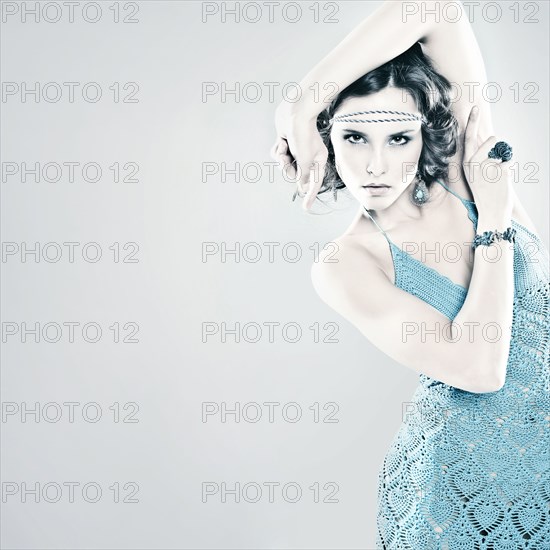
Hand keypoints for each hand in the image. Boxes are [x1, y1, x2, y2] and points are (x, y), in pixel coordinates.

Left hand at [270, 101, 327, 209]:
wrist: (294, 112)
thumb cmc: (302, 135)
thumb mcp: (304, 160)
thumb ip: (303, 176)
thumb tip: (302, 188)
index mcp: (318, 160)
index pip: (314, 182)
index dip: (310, 195)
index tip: (305, 208)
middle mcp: (309, 156)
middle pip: (295, 173)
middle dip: (287, 168)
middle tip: (285, 160)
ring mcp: (297, 149)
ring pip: (285, 164)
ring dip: (281, 158)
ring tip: (283, 147)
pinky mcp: (287, 142)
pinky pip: (279, 154)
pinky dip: (277, 150)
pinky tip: (281, 140)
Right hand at [462, 105, 513, 220]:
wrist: (491, 210)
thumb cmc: (485, 191)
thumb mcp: (476, 173)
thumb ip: (479, 155)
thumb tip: (488, 137)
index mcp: (466, 163)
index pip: (469, 138)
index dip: (472, 122)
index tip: (475, 108)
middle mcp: (474, 163)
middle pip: (490, 141)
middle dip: (494, 143)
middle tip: (494, 153)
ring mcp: (487, 166)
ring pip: (502, 152)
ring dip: (502, 159)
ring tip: (496, 175)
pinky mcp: (501, 170)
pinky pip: (509, 161)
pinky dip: (509, 169)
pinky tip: (502, 181)